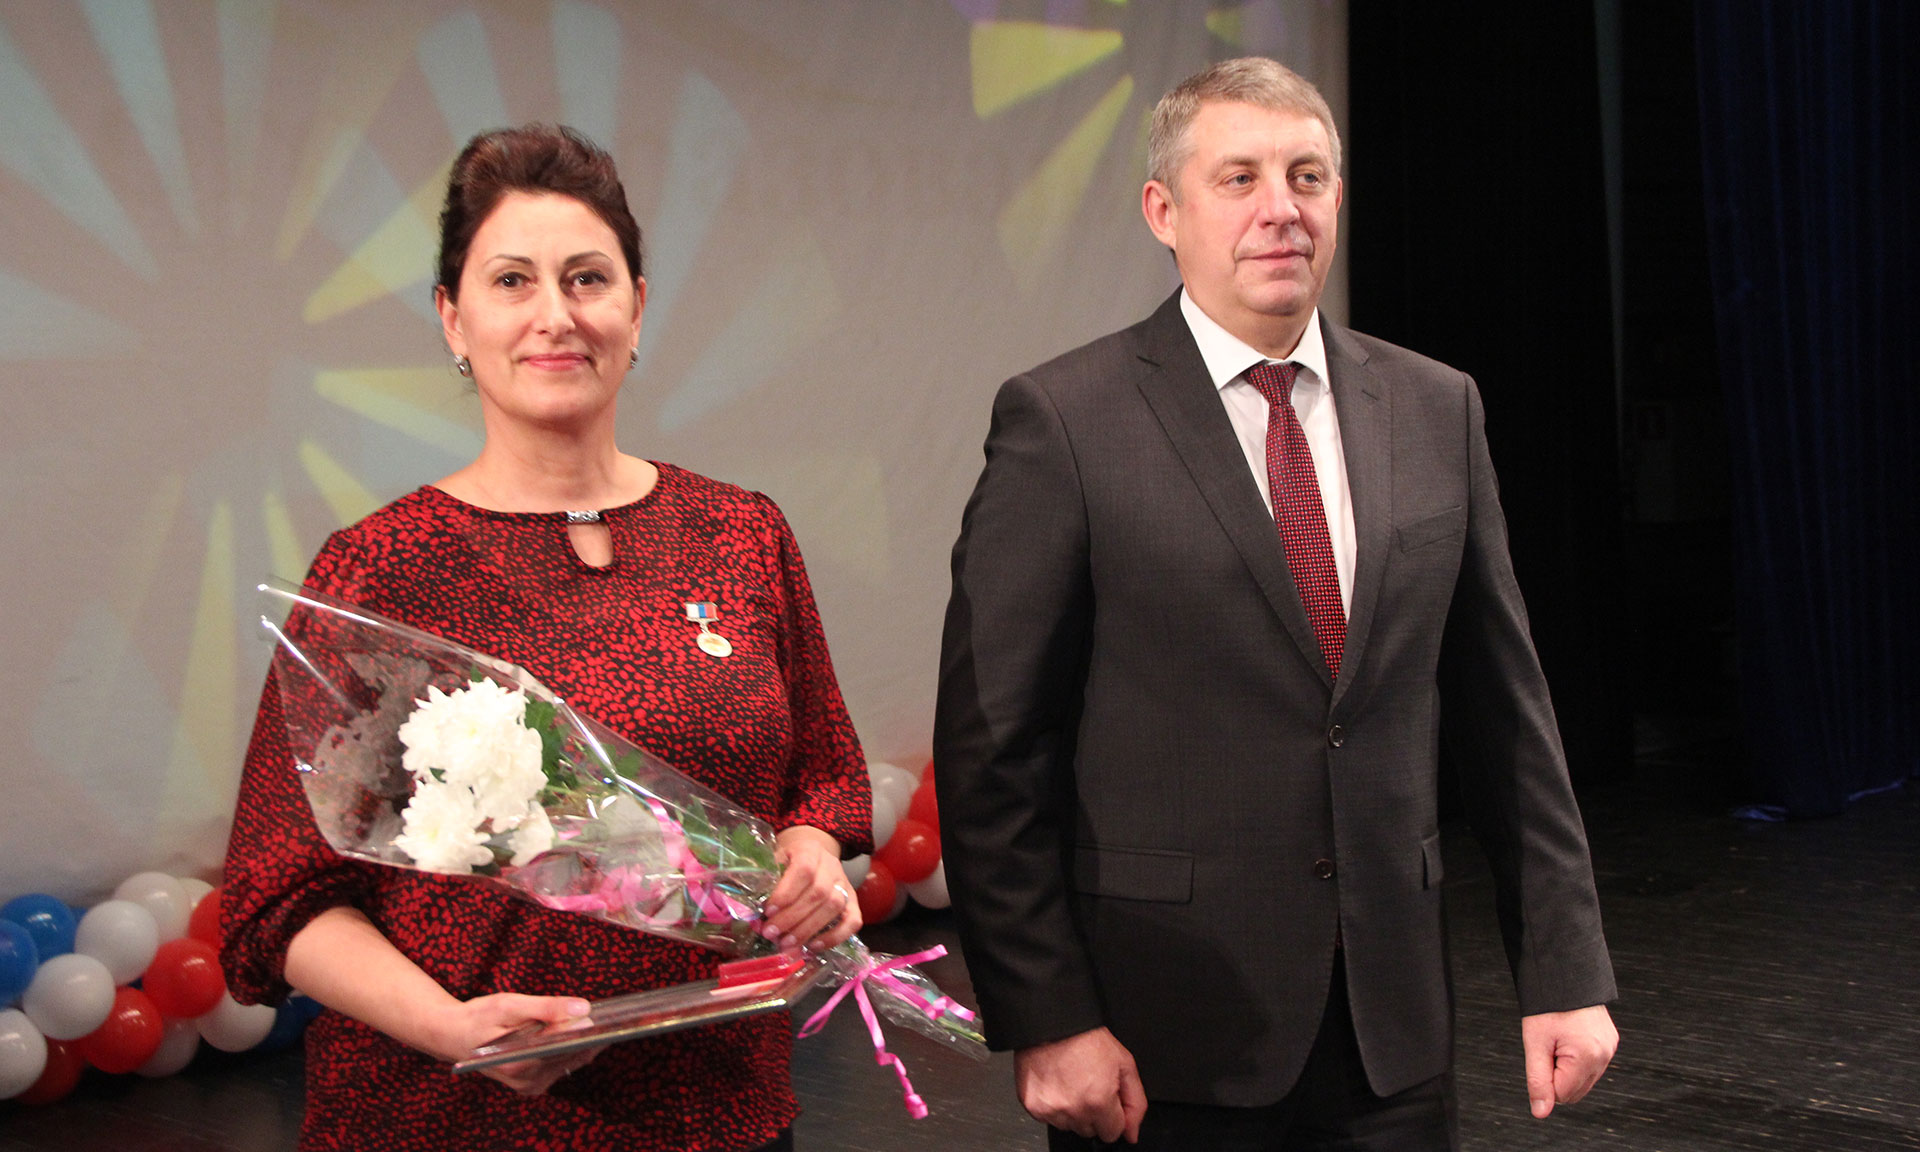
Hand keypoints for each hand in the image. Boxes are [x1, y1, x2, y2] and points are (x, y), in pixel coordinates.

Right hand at [428, 992, 599, 1094]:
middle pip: (573, 1055)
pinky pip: (562, 1064)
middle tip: (612, 1013)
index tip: (611, 1016)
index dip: (591, 1031)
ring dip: (585, 1041)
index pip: (568, 1047)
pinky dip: (572, 1047)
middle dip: (591, 1034)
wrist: (451, 1035)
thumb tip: (583, 1007)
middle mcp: (527, 1081)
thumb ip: (547, 1008)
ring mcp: (531, 1084)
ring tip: (601, 1019)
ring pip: (571, 1061)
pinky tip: (580, 1030)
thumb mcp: (510, 1005)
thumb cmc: (479, 1017)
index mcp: (521, 1064)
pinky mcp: (533, 1083)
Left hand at [763, 825, 860, 951]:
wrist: (812, 854)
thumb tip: (752, 916)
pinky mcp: (853, 902)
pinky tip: (812, 947)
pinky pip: (853, 921)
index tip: (768, 911)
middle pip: (819, 892)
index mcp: (810, 850)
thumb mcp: (774, 861)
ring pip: (834, 907)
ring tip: (786, 944)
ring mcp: (845, 884)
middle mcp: (832, 866)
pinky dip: (834, 937)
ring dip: (808, 929)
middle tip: (771, 934)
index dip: (787, 893)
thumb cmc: (787, 861)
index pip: (804, 869)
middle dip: (792, 917)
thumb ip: (766, 883)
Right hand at [1015, 1026, 1146, 1143]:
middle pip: (1089, 1130)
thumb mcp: (1125, 1065)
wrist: (1052, 1024)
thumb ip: (1135, 1103)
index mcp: (1098, 1101)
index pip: (1112, 1133)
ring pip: (1069, 1126)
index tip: (1106, 1099)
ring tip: (1071, 1082)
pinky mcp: (1033, 1106)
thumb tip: (1131, 1132)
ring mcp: (1051, 1110)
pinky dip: (1053, 1105)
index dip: (1112, 1115)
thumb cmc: (1086, 1039)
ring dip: (1072, 1110)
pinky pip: (1049, 1118)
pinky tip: (1057, 1084)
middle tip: (1088, 1086)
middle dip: (1092, 1113)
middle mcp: (1074, 1110)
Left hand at [1521, 1003, 1617, 1117]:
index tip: (1542, 1054)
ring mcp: (1610, 1048)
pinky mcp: (1610, 1042)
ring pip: (1583, 1080)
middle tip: (1549, 1047)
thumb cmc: (1547, 1007)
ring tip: (1559, 1040)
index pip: (1563, 1094)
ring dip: (1567, 1067)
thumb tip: (1541, 1113)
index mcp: (1588, 1056)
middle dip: (1557, 1075)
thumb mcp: (1535, 1044)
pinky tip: (1569, 1038)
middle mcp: (1604, 1055)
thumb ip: (1538, 1081)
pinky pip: (1591, 1065)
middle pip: (1575, 1091)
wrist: (1563, 976)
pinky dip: (1577, 1058)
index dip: (1546, 1079)